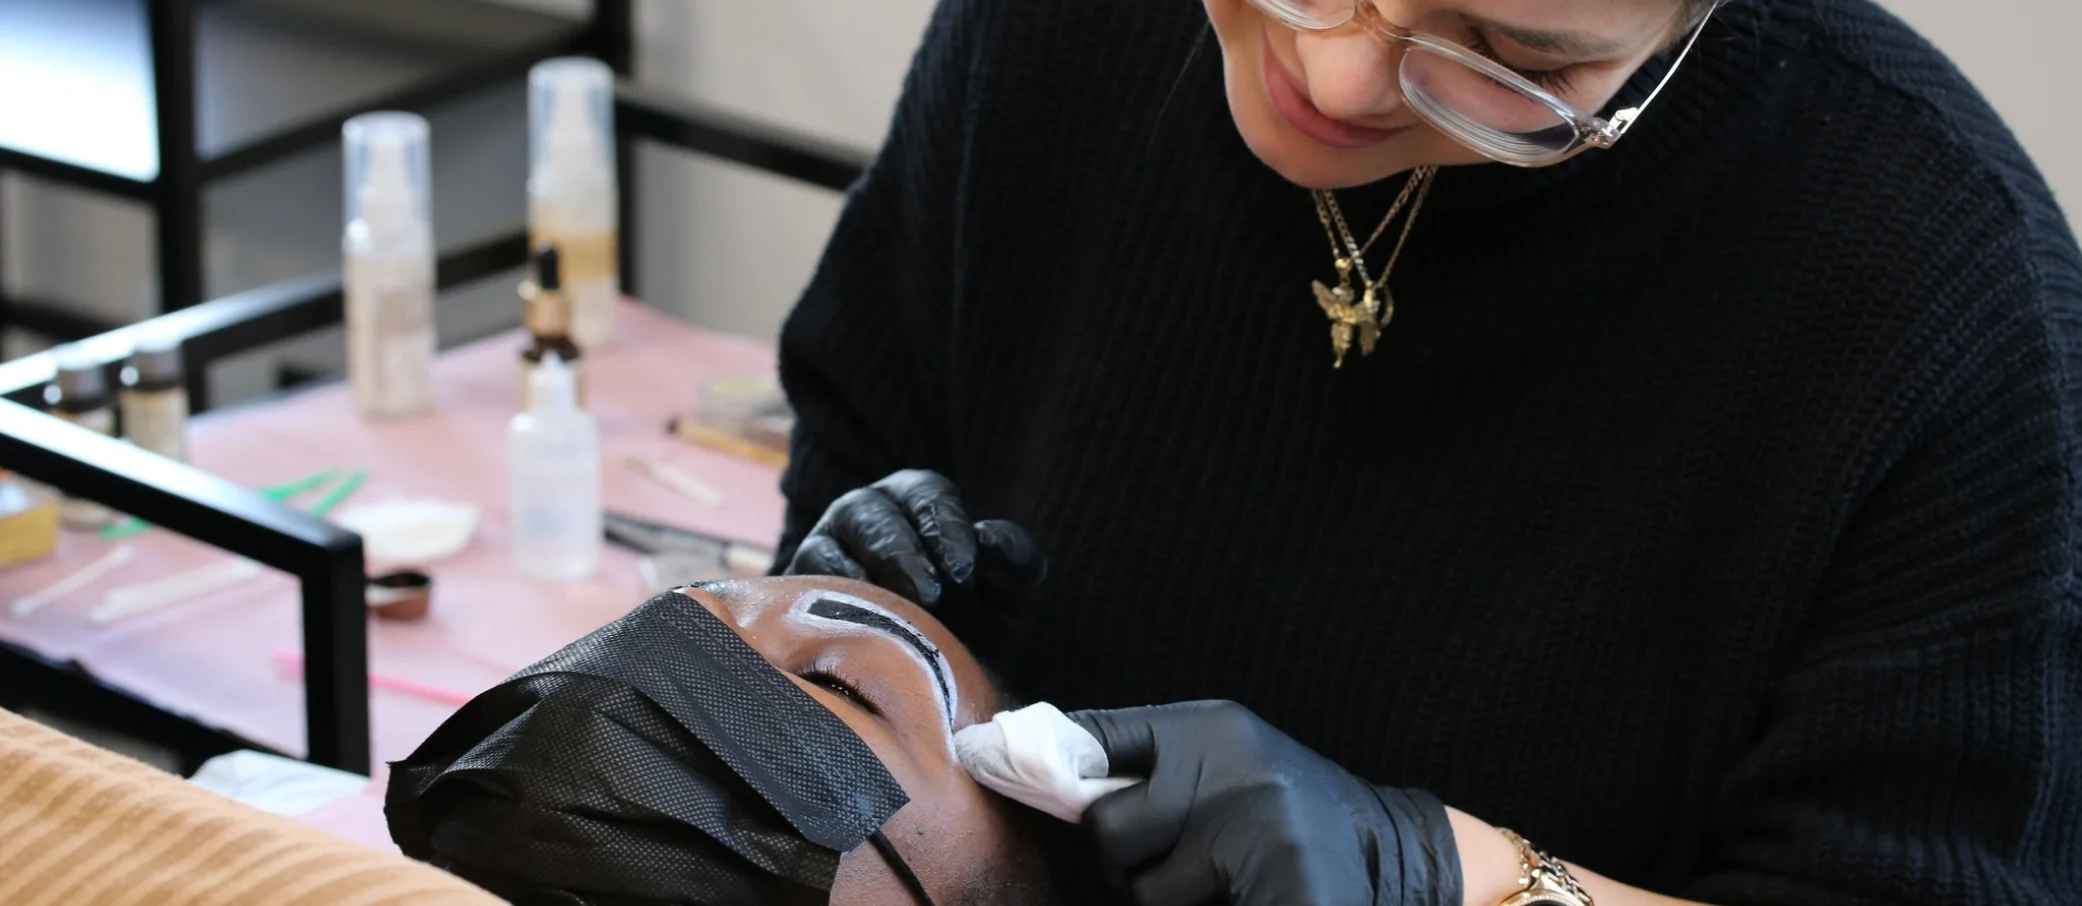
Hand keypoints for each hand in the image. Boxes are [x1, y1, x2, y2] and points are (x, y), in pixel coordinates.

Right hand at [786, 470, 1046, 646]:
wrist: (936, 683)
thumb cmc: (977, 623)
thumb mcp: (1009, 594)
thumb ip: (1014, 560)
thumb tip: (989, 538)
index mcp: (918, 503)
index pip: (926, 495)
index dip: (944, 525)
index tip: (964, 569)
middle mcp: (865, 517)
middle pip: (869, 514)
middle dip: (900, 553)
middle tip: (931, 595)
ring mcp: (824, 551)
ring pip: (827, 549)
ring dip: (863, 582)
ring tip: (897, 616)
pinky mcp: (798, 593)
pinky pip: (802, 592)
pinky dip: (828, 609)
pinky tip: (862, 633)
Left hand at [1069, 701, 1462, 905]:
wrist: (1392, 849)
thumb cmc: (1284, 812)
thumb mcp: (1223, 761)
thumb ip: (1147, 765)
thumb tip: (1038, 769)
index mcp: (1212, 730)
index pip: (1097, 739)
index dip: (1056, 768)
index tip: (1019, 774)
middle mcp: (1233, 774)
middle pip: (1106, 832)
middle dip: (1123, 862)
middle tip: (1173, 864)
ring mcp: (1260, 837)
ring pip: (1142, 895)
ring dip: (1166, 903)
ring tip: (1219, 886)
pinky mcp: (1286, 893)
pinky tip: (1239, 900)